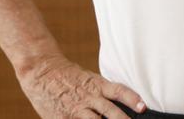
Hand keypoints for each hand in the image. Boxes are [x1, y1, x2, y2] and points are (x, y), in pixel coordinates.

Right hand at [18, 55, 146, 117]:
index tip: (143, 107)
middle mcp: (88, 97)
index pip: (119, 91)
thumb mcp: (88, 79)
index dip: (132, 99)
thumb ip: (101, 92)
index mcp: (96, 85)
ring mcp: (76, 110)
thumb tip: (120, 104)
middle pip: (110, 111)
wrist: (40, 71)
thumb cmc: (67, 75)